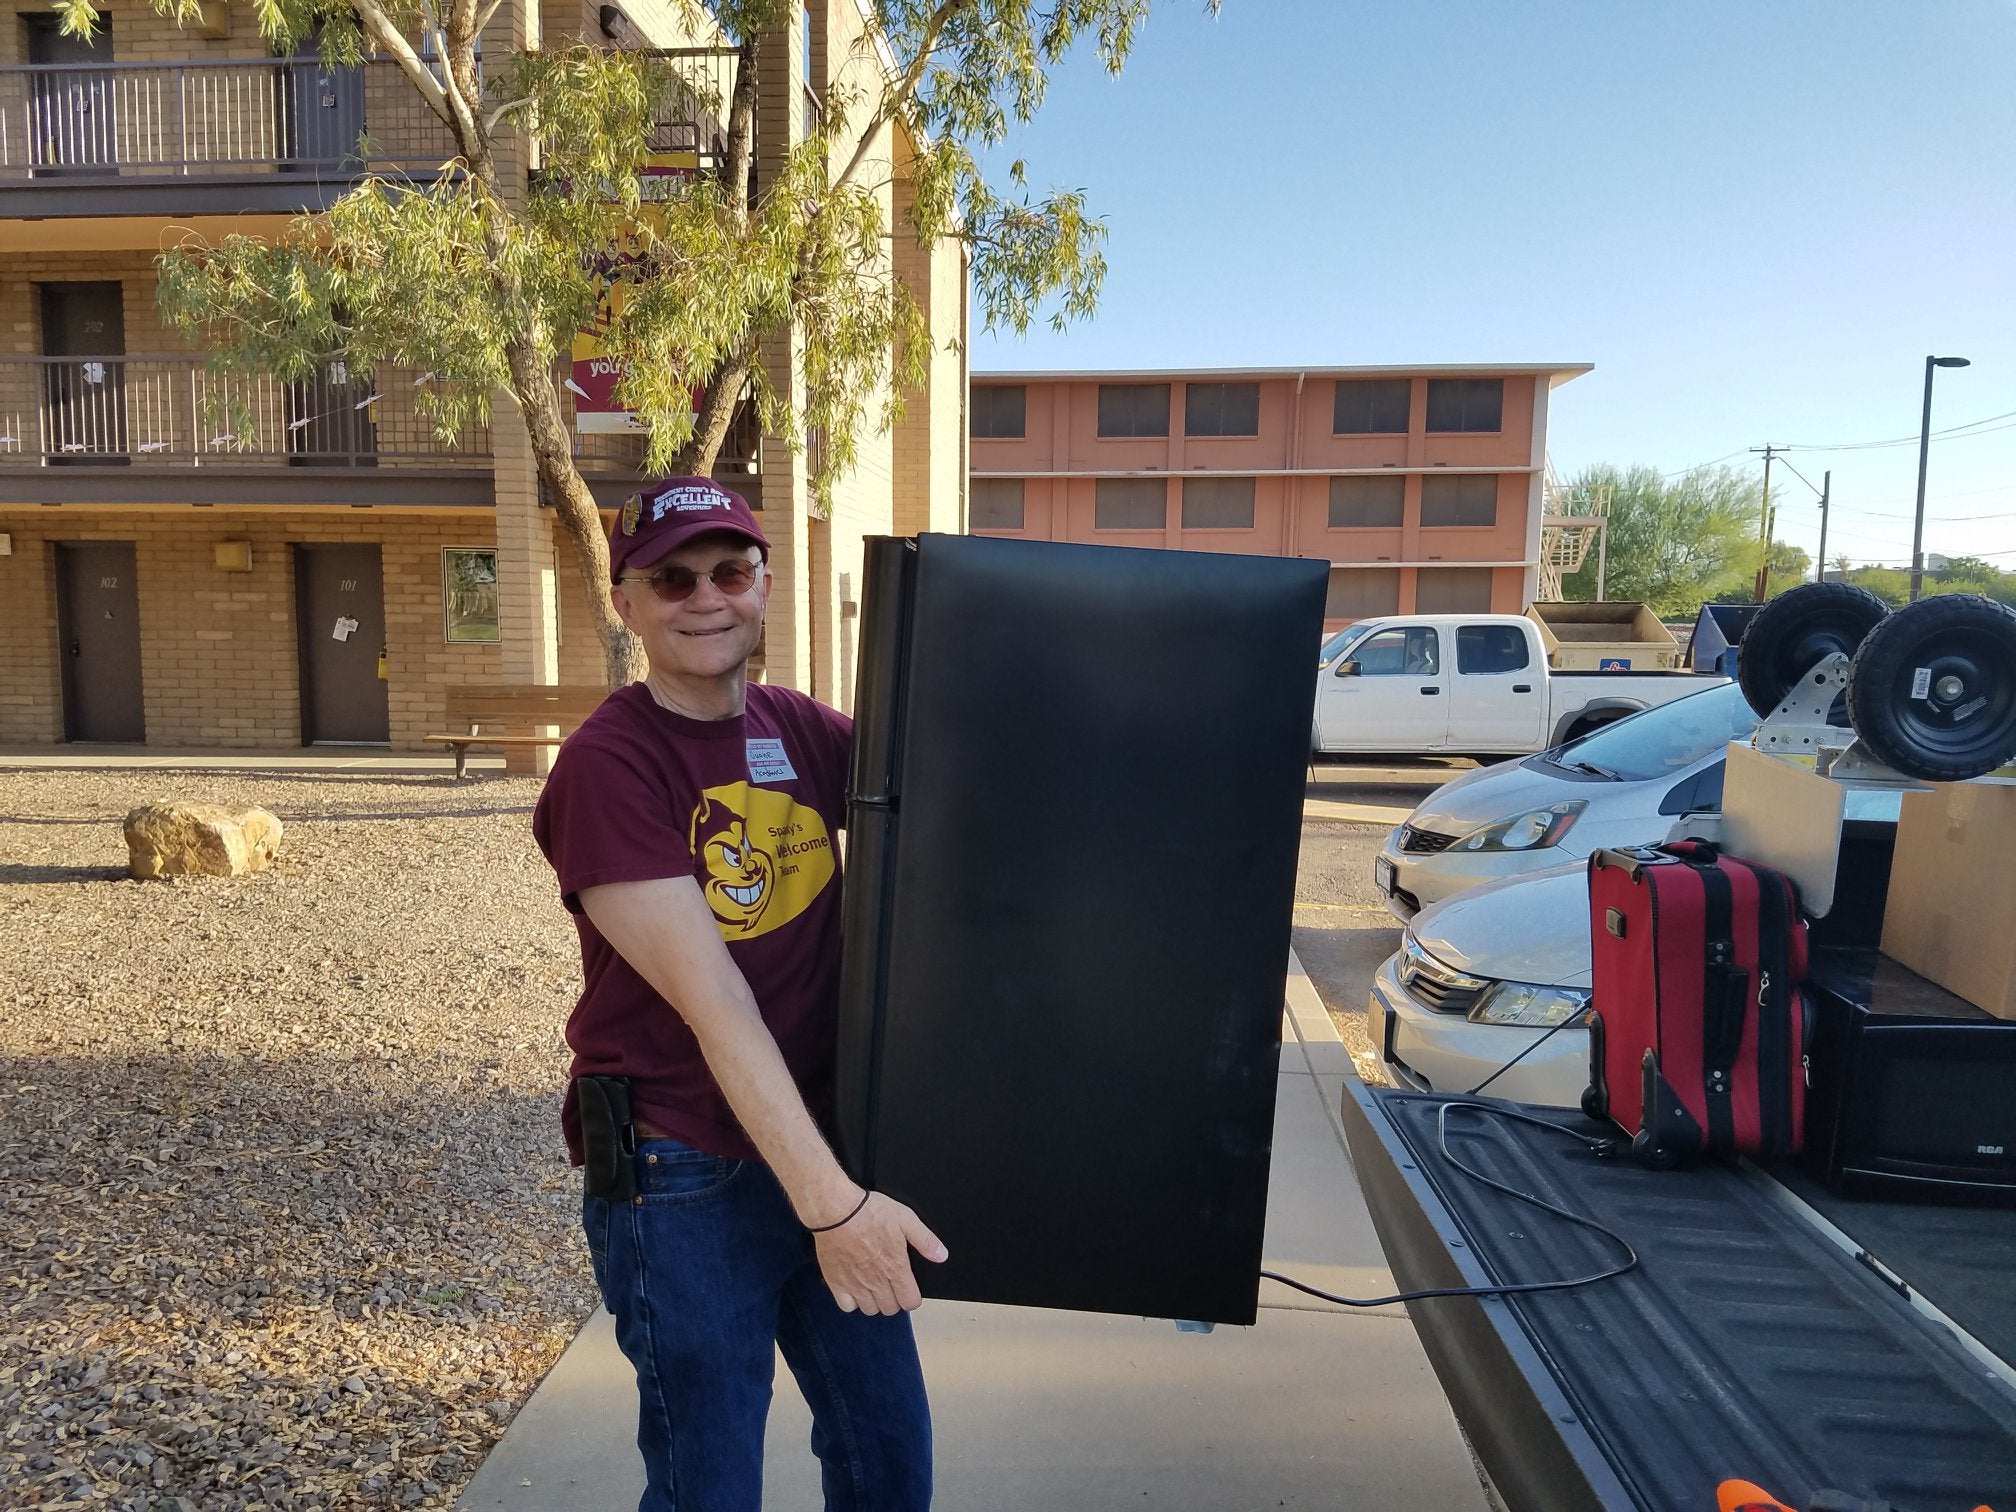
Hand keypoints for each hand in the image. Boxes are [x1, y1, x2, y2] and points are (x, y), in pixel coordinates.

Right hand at [812, 1191, 947, 1315]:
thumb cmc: (869, 1212)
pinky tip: (854, 1287)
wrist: (837, 1210)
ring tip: (874, 1287)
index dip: (912, 1297)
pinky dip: (852, 1301)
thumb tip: (941, 1256)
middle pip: (890, 1309)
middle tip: (891, 1285)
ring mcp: (855, 1284)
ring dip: (875, 1302)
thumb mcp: (906, 1219)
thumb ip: (925, 1240)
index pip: (910, 1301)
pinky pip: (847, 1306)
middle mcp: (877, 1281)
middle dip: (894, 1300)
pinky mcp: (836, 1283)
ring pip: (870, 1310)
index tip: (909, 1289)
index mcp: (896, 1268)